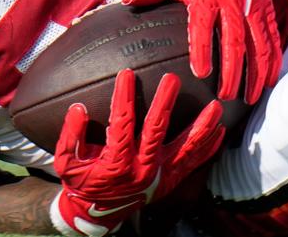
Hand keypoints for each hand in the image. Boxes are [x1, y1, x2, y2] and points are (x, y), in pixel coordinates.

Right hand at [51, 70, 223, 236]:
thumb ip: (70, 136)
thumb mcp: (66, 162)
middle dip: (164, 102)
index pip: (121, 123)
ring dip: (201, 126)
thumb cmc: (81, 183)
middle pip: (156, 129)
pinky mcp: (171, 180)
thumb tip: (78, 109)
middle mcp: (141, 168)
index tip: (126, 73)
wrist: (96, 213)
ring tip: (216, 106)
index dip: (123, 98)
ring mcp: (160, 175)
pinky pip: (194, 163)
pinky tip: (220, 131)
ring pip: (185, 147)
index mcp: (115, 162)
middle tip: (172, 79)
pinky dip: (208, 148)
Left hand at [123, 0, 279, 103]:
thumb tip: (126, 1)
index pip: (203, 25)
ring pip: (257, 44)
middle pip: (233, 40)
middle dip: (231, 70)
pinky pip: (272, 39)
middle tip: (225, 95)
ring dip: (254, 73)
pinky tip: (268, 81)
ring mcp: (252, 7)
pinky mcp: (267, 11)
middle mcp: (232, 2)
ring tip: (247, 97)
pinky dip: (273, 61)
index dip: (202, 49)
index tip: (201, 73)